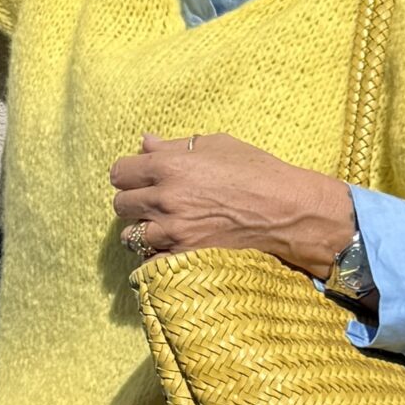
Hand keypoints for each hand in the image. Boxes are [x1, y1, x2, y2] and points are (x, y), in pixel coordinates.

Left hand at [110, 131, 355, 275]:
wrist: (285, 210)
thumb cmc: (256, 171)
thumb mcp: (217, 145)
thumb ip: (174, 145)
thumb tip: (144, 142)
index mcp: (170, 166)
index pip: (120, 172)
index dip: (127, 174)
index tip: (136, 178)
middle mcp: (165, 199)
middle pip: (121, 204)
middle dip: (133, 202)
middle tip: (151, 202)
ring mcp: (173, 231)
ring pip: (130, 236)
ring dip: (141, 230)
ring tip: (160, 226)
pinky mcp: (184, 256)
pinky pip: (148, 262)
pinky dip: (152, 256)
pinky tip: (167, 247)